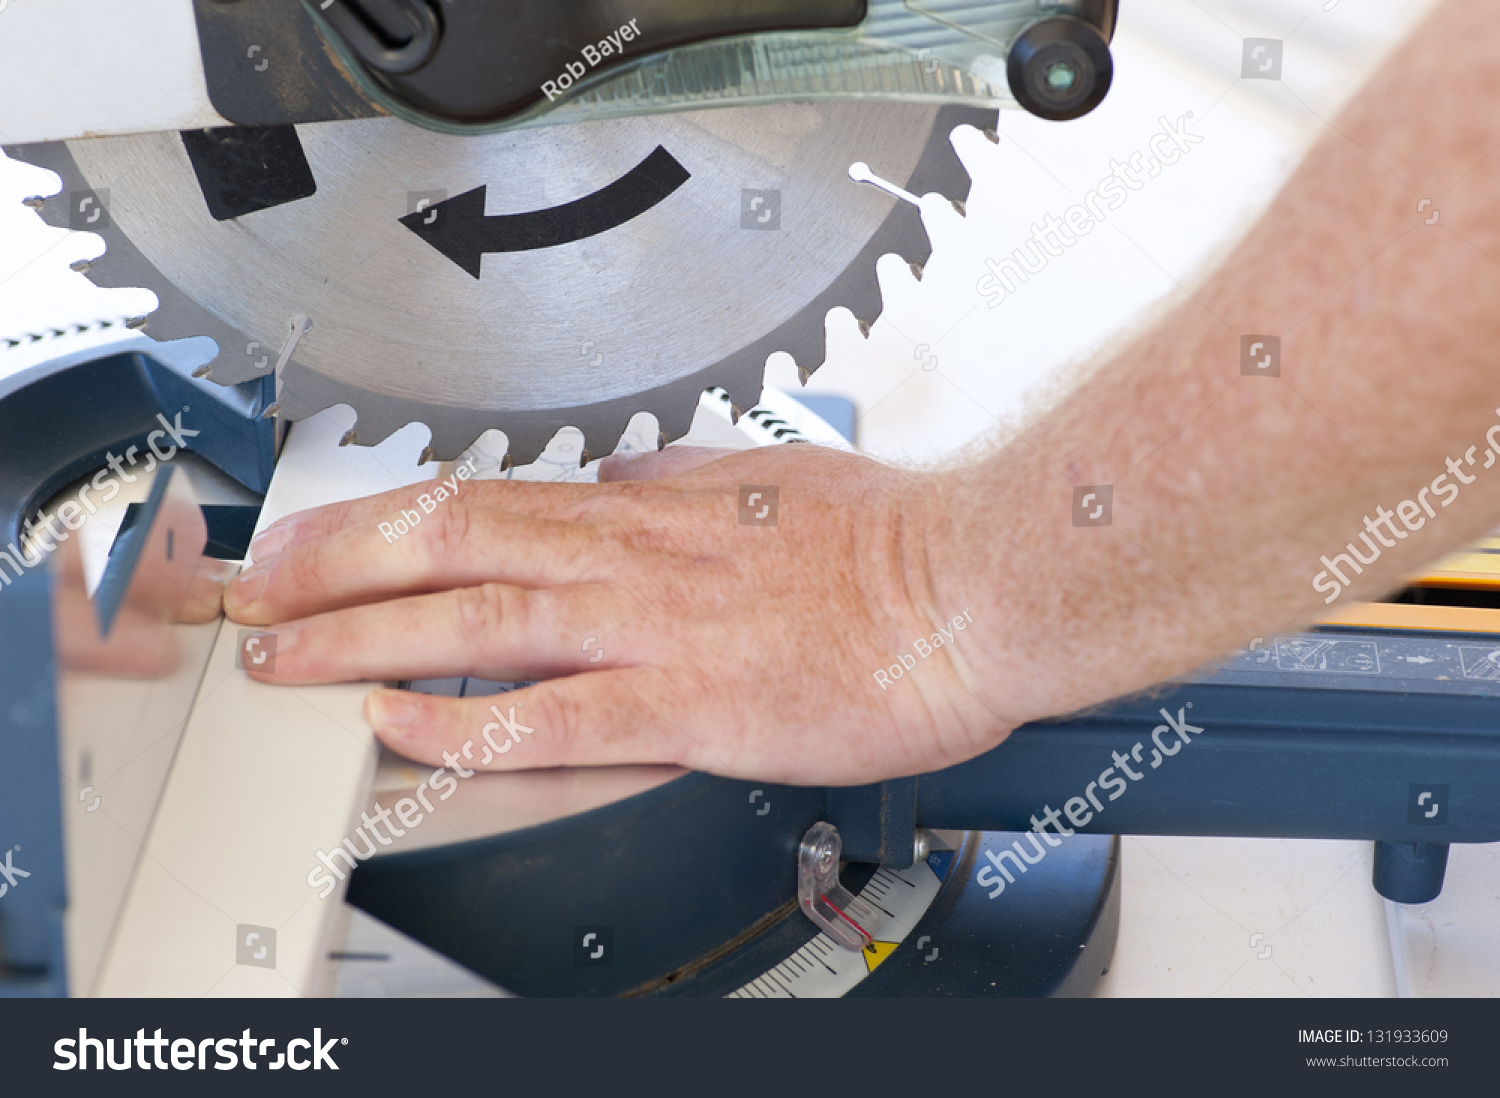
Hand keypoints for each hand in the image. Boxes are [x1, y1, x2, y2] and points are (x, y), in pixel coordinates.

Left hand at [223, 444, 1016, 783]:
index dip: (386, 517)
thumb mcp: (763, 477)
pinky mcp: (688, 703)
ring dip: (365, 637)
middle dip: (336, 569)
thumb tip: (629, 479)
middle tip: (260, 591)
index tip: (327, 534)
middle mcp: (631, 557)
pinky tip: (401, 727)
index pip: (483, 497)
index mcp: (648, 507)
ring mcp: (651, 628)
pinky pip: (550, 718)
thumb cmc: (888, 545)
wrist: (970, 587)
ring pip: (476, 624)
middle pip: (450, 546)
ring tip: (285, 657)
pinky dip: (464, 724)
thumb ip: (681, 482)